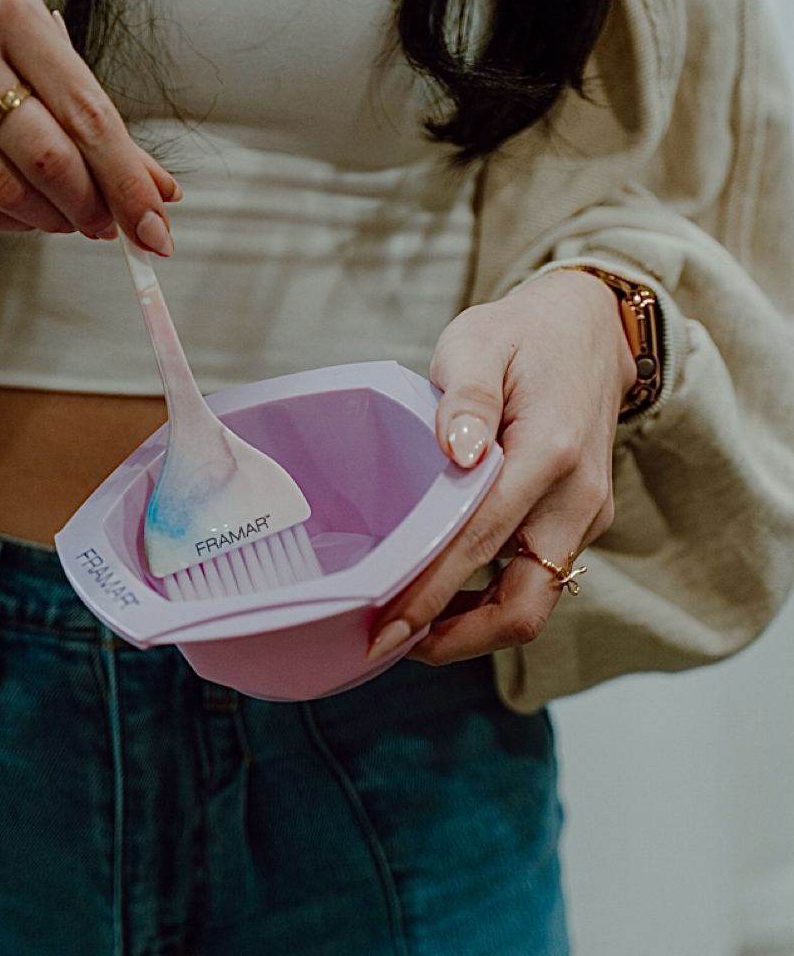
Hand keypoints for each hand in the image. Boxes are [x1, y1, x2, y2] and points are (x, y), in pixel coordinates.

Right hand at [0, 0, 178, 251]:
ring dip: (52, 222)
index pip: (89, 115)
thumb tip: (164, 195)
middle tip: (107, 228)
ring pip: (10, 192)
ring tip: (64, 218)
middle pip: (51, 159)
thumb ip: (99, 125)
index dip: (128, 184)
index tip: (155, 231)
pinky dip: (10, 223)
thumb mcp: (35, 62)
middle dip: (92, 209)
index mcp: (7, 8)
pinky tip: (21, 212)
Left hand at [367, 268, 636, 663]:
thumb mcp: (480, 343)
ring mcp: (585, 514)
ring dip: (474, 625)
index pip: (481, 544)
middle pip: (526, 604)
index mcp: (549, 453)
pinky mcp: (580, 519)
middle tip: (393, 643)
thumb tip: (458, 455)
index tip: (385, 629)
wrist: (589, 330)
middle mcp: (576, 497)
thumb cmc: (522, 336)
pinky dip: (494, 599)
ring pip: (535, 601)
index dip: (431, 596)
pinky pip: (540, 578)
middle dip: (459, 638)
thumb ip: (467, 396)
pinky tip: (448, 592)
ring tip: (411, 625)